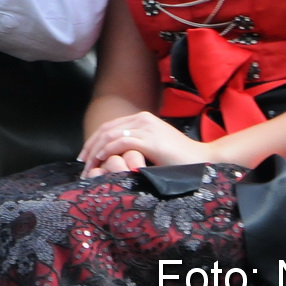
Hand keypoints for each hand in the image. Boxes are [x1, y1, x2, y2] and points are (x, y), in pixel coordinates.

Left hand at [77, 112, 213, 177]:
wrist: (203, 160)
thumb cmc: (180, 160)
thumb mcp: (154, 149)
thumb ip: (137, 147)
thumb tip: (117, 157)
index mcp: (143, 119)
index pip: (110, 126)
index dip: (95, 140)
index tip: (86, 156)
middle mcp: (142, 119)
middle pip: (106, 129)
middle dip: (91, 146)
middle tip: (82, 162)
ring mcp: (146, 128)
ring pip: (110, 135)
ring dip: (96, 151)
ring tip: (89, 166)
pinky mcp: (150, 140)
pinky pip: (121, 142)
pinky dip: (107, 151)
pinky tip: (101, 160)